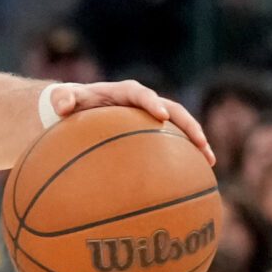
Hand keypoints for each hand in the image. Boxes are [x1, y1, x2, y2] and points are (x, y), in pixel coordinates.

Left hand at [47, 80, 213, 163]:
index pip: (141, 94)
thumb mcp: (63, 99)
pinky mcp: (153, 134)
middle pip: (173, 110)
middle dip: (188, 125)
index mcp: (125, 92)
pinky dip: (185, 157)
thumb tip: (62, 106)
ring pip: (180, 128)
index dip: (153, 103)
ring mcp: (151, 119)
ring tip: (209, 162)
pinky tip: (194, 179)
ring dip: (196, 142)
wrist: (79, 109)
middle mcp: (143, 103)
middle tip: (200, 142)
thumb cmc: (71, 104)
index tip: (160, 116)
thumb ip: (62, 98)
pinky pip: (173, 144)